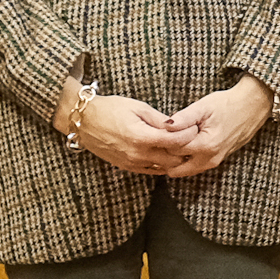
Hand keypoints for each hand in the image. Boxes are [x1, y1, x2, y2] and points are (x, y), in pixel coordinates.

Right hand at [72, 94, 197, 175]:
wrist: (84, 121)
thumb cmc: (110, 109)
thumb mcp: (138, 108)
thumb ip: (160, 120)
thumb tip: (179, 126)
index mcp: (142, 137)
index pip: (176, 141)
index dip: (189, 134)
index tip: (195, 127)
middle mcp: (138, 154)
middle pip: (173, 159)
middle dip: (185, 149)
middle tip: (192, 138)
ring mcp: (132, 163)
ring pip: (164, 168)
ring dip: (175, 159)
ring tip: (181, 145)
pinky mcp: (127, 167)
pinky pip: (151, 170)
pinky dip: (162, 164)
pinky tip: (166, 154)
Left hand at [162, 77, 275, 176]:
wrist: (251, 106)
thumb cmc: (227, 104)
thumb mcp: (203, 107)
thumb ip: (184, 118)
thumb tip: (165, 126)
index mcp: (205, 146)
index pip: (172, 151)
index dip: (164, 140)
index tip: (162, 129)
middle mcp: (210, 159)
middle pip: (176, 168)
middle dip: (166, 157)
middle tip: (164, 139)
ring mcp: (215, 162)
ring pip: (185, 170)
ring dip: (176, 160)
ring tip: (174, 140)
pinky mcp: (217, 160)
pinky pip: (195, 166)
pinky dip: (186, 159)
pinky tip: (185, 143)